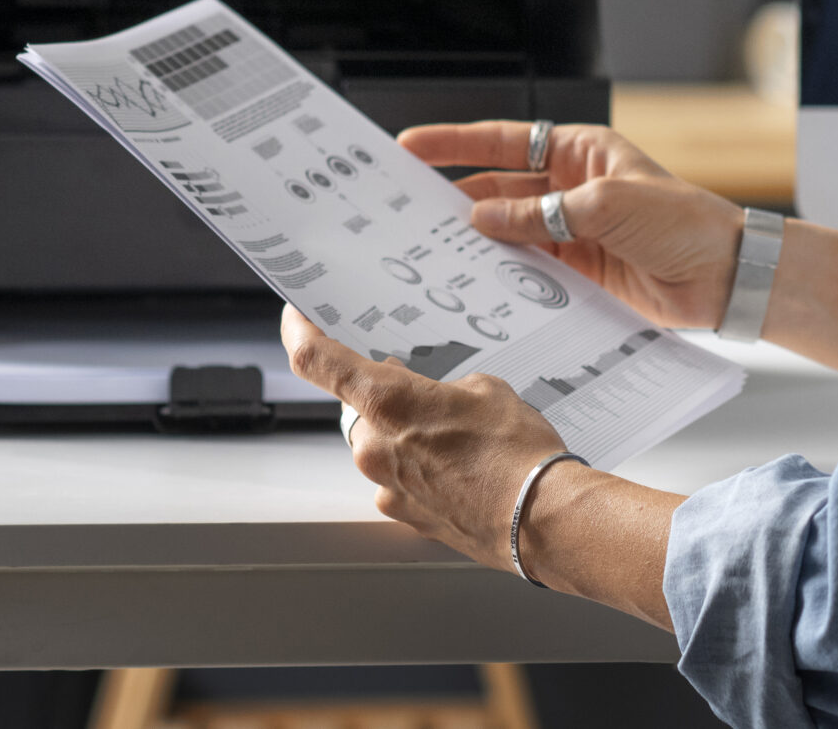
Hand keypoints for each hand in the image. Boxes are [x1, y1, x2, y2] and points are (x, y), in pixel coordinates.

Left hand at [280, 306, 567, 573]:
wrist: (542, 518)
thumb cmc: (518, 455)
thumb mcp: (488, 389)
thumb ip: (445, 389)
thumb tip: (437, 401)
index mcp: (389, 402)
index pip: (318, 361)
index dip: (300, 333)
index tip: (296, 319)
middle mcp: (375, 447)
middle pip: (362, 410)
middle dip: (391, 402)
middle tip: (434, 399)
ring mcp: (387, 487)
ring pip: (383, 448)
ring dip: (410, 438)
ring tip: (465, 441)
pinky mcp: (405, 517)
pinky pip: (402, 482)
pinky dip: (425, 472)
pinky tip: (465, 471)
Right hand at [399, 120, 744, 329]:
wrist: (725, 276)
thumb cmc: (685, 222)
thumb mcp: (608, 206)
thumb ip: (543, 213)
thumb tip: (484, 217)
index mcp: (581, 152)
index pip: (506, 142)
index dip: (457, 144)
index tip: (412, 146)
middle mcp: (572, 187)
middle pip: (499, 188)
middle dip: (455, 196)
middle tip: (406, 208)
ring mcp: (574, 229)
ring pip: (509, 232)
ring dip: (475, 240)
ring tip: (429, 248)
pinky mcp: (580, 270)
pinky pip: (529, 268)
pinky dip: (502, 273)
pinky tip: (475, 279)